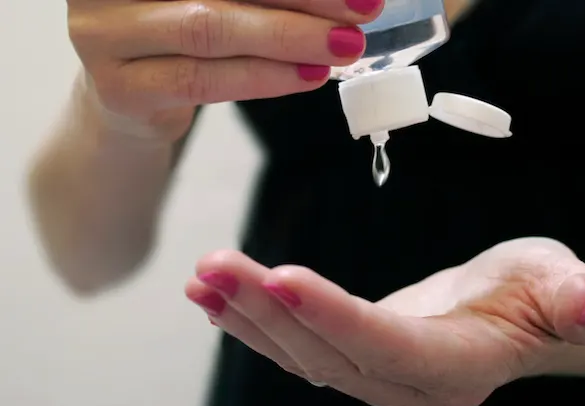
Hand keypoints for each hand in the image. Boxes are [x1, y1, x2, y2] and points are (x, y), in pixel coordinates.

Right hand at [67, 0, 380, 136]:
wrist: (133, 97)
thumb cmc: (182, 30)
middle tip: (362, 10)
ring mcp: (104, 34)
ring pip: (211, 30)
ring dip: (288, 38)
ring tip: (344, 46)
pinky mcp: (120, 88)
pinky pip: (203, 80)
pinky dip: (264, 77)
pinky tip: (308, 74)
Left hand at [185, 238, 584, 405]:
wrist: (521, 311)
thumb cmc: (545, 292)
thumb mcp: (567, 285)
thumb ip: (580, 303)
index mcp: (459, 368)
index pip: (387, 347)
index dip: (335, 318)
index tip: (282, 278)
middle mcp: (410, 385)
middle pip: (331, 354)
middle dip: (269, 310)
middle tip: (216, 265)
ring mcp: (379, 378)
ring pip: (303, 354)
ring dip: (248, 316)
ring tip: (203, 276)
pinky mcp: (358, 358)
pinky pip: (300, 345)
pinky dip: (255, 321)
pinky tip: (217, 298)